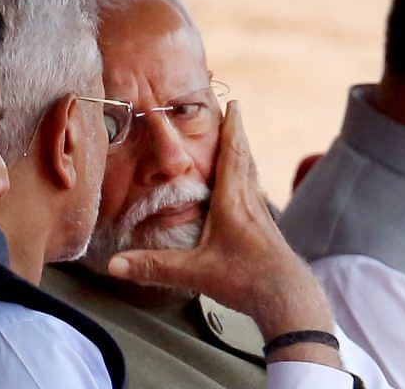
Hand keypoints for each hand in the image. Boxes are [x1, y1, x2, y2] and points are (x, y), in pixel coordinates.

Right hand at [108, 101, 340, 365]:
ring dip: (244, 154)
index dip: (232, 128)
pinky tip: (247, 191)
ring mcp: (262, 216)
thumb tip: (115, 264)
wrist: (289, 299)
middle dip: (238, 133)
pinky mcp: (268, 231)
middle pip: (244, 159)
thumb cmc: (246, 280)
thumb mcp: (195, 273)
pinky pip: (256, 194)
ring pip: (253, 176)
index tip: (233, 104)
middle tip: (236, 111)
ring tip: (239, 142)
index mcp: (233, 202)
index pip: (232, 156)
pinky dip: (249, 179)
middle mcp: (250, 203)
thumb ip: (154, 267)